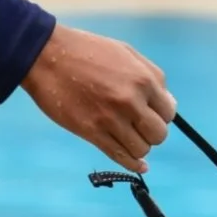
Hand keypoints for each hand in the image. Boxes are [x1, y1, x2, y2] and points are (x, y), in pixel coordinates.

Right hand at [21, 25, 176, 172]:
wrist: (47, 56)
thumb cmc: (86, 50)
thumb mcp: (125, 53)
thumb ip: (151, 76)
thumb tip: (167, 103)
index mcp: (143, 80)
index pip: (169, 112)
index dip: (161, 115)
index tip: (149, 114)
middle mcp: (131, 102)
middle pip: (159, 134)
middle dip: (151, 132)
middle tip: (138, 126)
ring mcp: (111, 119)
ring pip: (141, 149)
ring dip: (138, 146)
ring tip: (128, 136)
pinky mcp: (92, 133)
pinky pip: (120, 157)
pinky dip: (133, 165)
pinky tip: (139, 166)